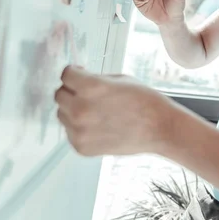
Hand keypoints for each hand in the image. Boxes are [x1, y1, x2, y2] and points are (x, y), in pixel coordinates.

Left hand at [54, 66, 175, 155]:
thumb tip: (78, 81)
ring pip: (62, 114)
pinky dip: (79, 127)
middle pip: (59, 95)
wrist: (159, 128)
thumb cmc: (144, 100)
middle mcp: (80, 109)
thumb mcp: (120, 80)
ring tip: (95, 111)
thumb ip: (95, 80)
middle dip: (71, 91)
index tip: (78, 74)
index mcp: (91, 87)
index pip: (66, 75)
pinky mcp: (81, 147)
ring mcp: (79, 131)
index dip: (73, 72)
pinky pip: (70, 132)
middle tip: (86, 94)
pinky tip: (98, 125)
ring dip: (73, 110)